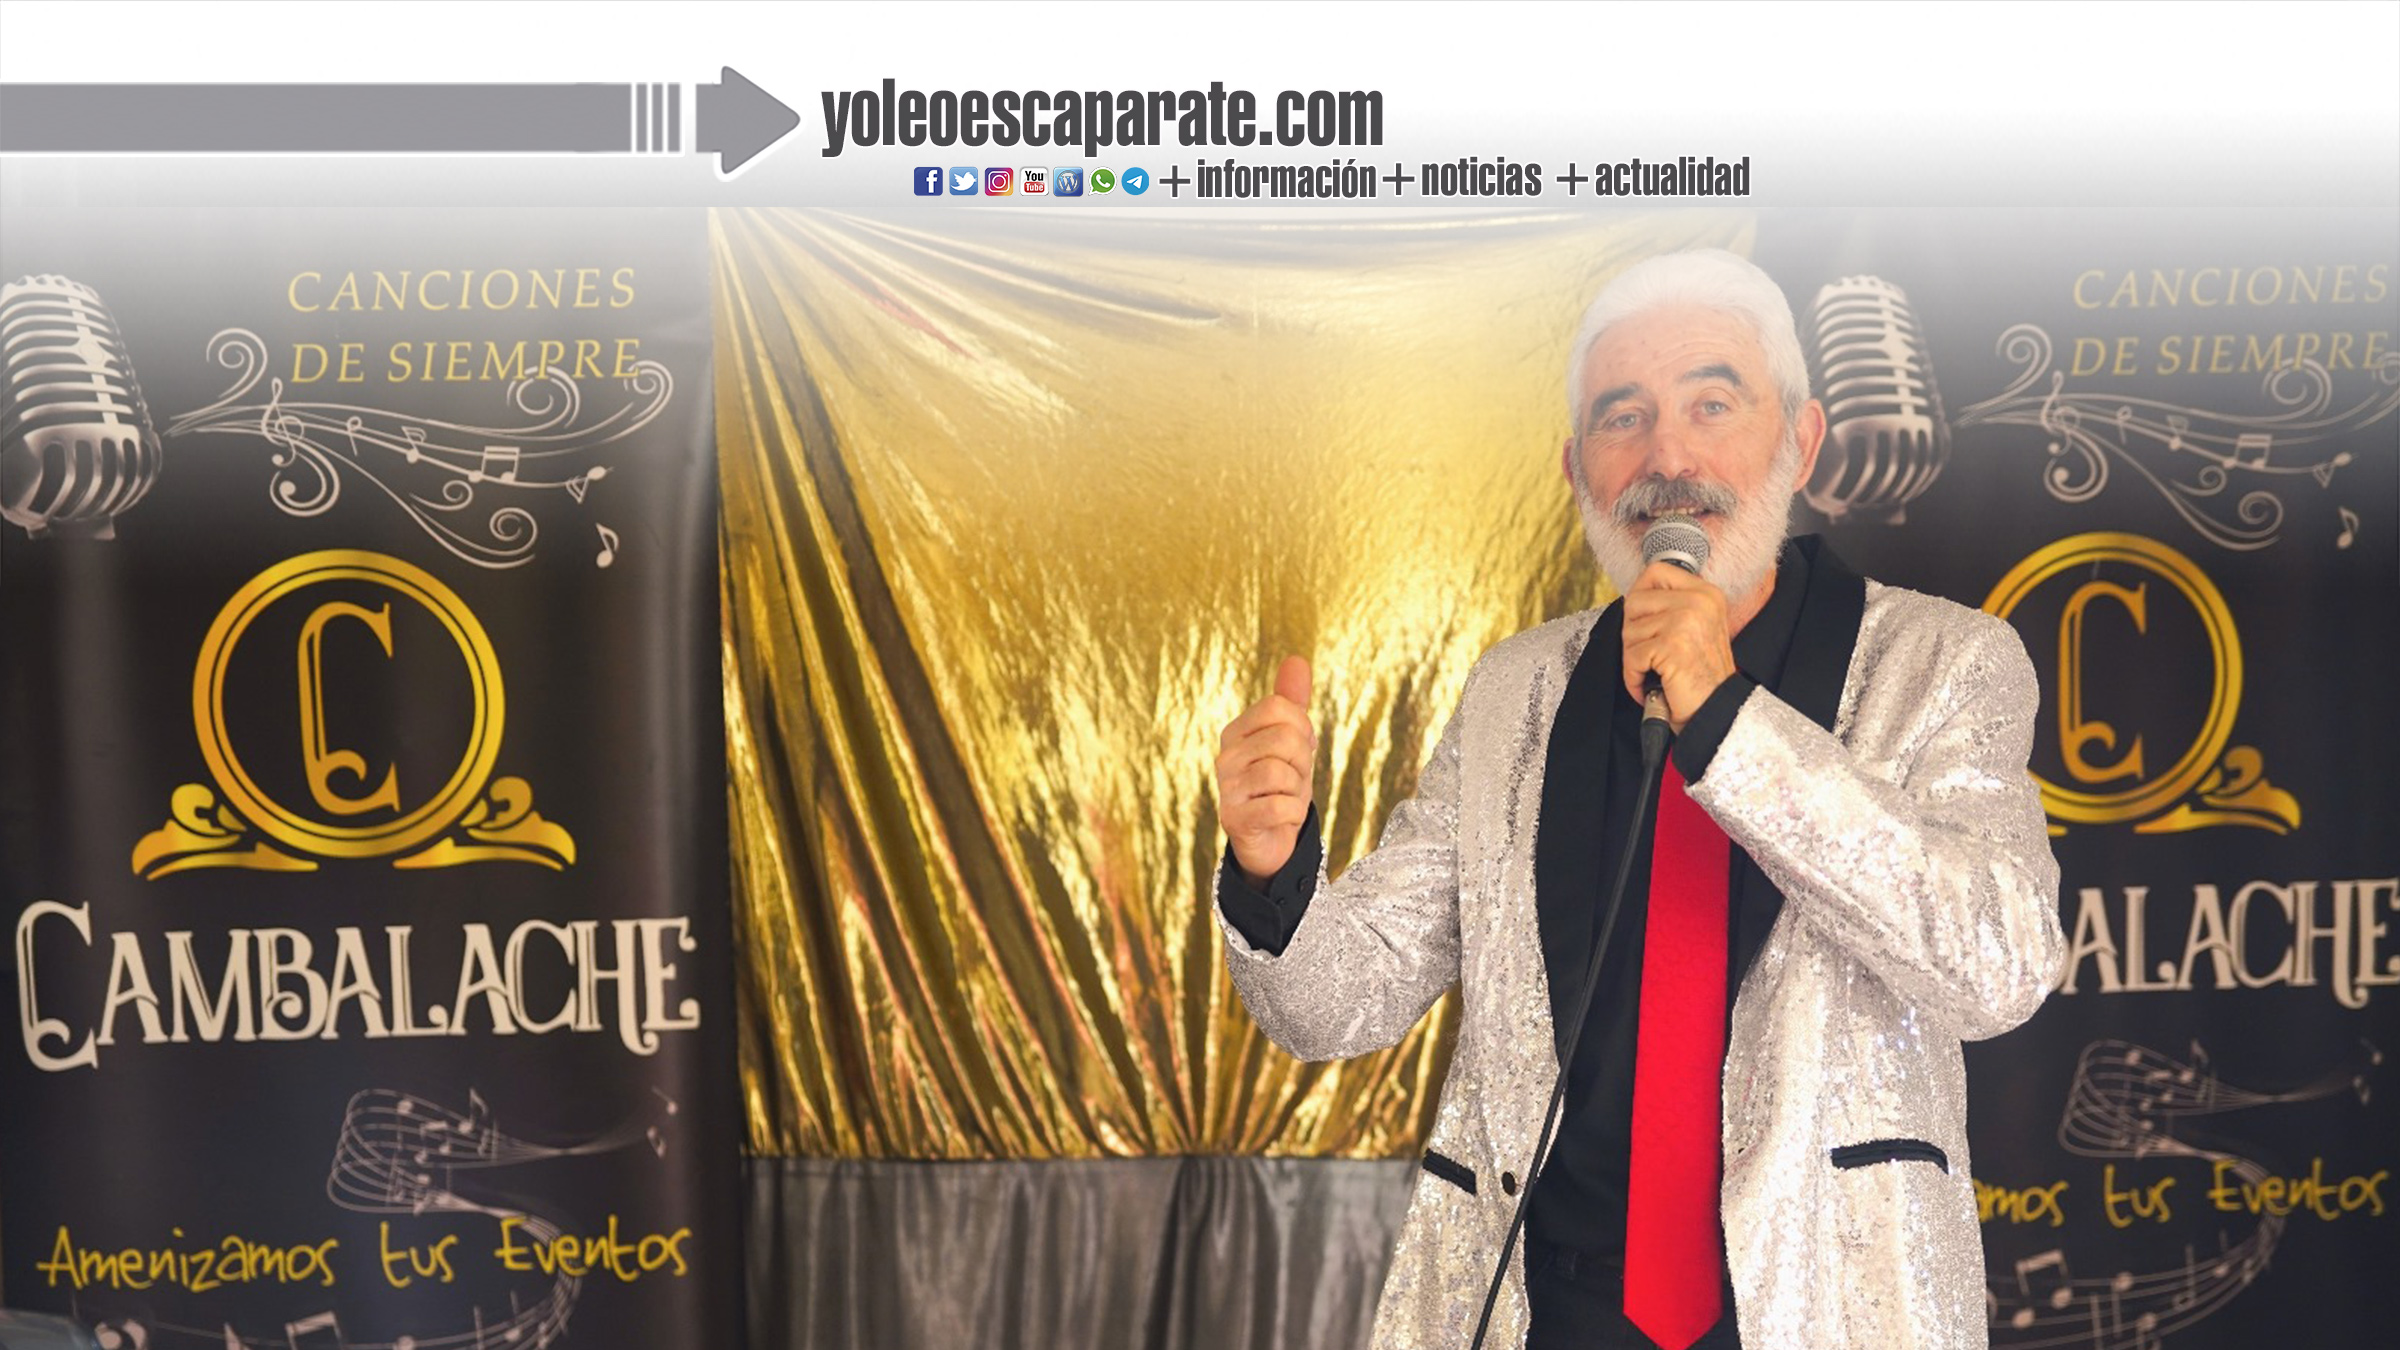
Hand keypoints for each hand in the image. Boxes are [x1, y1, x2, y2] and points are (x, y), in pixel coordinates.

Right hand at [1216, 656, 1316, 885]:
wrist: (1268, 839)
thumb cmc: (1279, 786)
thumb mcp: (1290, 742)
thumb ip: (1291, 702)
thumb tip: (1296, 659)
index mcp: (1237, 732)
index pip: (1278, 706)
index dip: (1302, 727)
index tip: (1298, 750)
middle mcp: (1226, 757)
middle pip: (1285, 738)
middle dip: (1303, 762)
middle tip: (1293, 779)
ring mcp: (1227, 789)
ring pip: (1282, 773)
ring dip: (1297, 791)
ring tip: (1286, 798)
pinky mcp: (1235, 819)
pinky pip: (1281, 807)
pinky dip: (1293, 815)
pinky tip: (1282, 819)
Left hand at [1620, 562, 1736, 731]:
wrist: (1715, 711)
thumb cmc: (1701, 676)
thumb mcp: (1696, 627)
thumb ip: (1671, 605)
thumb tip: (1634, 596)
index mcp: (1706, 593)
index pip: (1656, 571)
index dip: (1639, 595)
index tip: (1643, 619)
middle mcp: (1699, 601)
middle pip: (1634, 602)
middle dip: (1633, 634)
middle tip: (1650, 654)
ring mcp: (1686, 621)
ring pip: (1629, 631)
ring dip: (1635, 659)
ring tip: (1656, 671)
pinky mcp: (1672, 645)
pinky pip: (1631, 656)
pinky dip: (1634, 677)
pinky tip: (1652, 683)